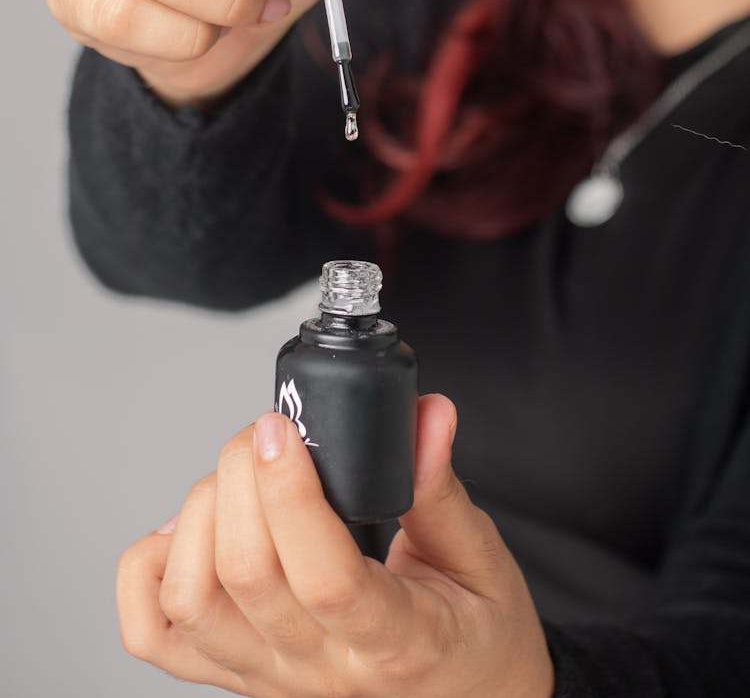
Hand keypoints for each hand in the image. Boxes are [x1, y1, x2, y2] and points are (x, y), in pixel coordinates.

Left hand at [116, 395, 553, 697]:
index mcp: (395, 641)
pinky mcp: (231, 675)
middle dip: (243, 474)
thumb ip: (441, 488)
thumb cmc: (473, 639)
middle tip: (274, 429)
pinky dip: (151, 567)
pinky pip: (153, 632)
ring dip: (201, 513)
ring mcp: (266, 677)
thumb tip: (426, 414)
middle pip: (245, 575)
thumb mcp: (481, 561)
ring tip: (242, 477)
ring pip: (192, 599)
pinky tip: (193, 529)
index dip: (291, 496)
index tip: (284, 429)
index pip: (325, 579)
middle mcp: (318, 668)